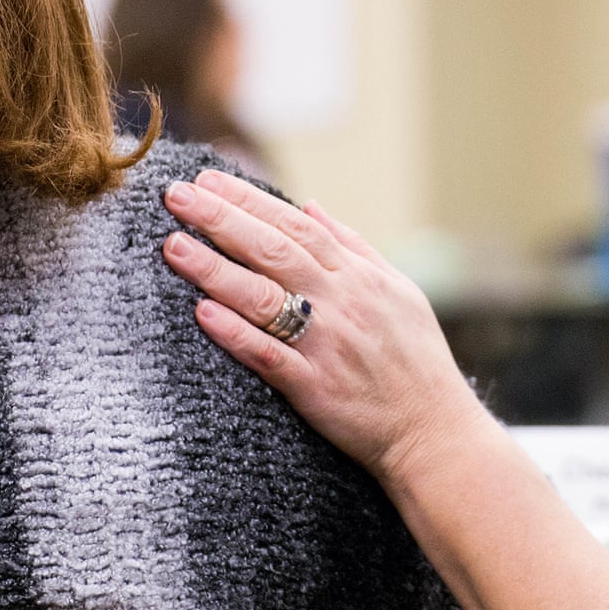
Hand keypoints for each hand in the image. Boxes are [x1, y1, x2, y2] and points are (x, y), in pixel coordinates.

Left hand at [161, 171, 488, 480]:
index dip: (249, 199)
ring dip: (214, 269)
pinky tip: (202, 313)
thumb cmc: (417, 361)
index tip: (208, 178)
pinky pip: (268, 356)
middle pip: (272, 249)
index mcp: (359, 277)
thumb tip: (311, 206)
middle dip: (221, 218)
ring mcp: (326, 344)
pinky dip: (236, 334)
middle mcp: (341, 302)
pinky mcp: (314, 388)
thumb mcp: (399, 291)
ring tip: (173, 244)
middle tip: (175, 194)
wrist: (435, 431)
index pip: (295, 225)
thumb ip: (353, 247)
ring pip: (262, 297)